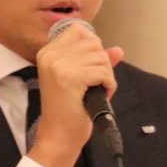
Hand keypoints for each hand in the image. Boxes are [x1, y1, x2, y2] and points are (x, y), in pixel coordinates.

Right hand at [28, 22, 122, 166]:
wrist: (59, 136)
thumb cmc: (69, 110)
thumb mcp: (81, 79)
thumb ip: (97, 61)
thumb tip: (118, 50)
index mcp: (48, 52)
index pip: (80, 30)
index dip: (93, 49)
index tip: (88, 70)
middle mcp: (50, 55)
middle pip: (94, 43)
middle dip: (102, 65)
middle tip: (92, 85)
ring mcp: (59, 66)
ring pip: (101, 57)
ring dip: (106, 76)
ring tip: (93, 91)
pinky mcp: (70, 77)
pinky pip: (103, 72)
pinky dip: (108, 85)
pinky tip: (98, 96)